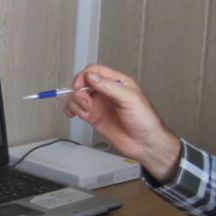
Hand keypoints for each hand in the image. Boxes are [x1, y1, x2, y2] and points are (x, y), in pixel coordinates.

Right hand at [64, 65, 180, 181]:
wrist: (144, 143)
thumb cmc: (144, 120)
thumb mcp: (129, 99)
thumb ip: (109, 86)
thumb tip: (90, 77)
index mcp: (117, 82)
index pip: (95, 71)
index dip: (84, 76)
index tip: (80, 86)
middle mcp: (106, 91)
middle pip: (83, 82)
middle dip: (79, 91)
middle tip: (86, 102)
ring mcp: (99, 104)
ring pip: (77, 96)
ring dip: (76, 103)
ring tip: (86, 112)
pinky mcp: (93, 116)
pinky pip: (76, 109)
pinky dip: (71, 110)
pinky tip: (73, 114)